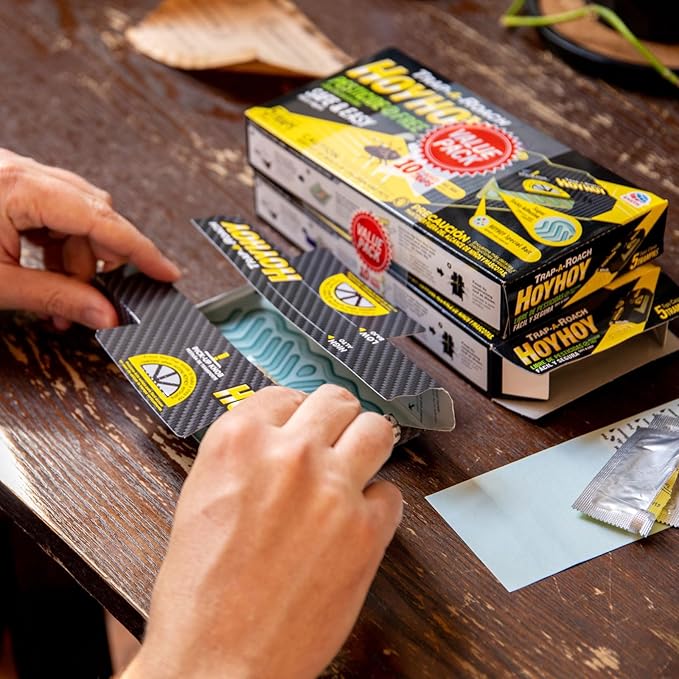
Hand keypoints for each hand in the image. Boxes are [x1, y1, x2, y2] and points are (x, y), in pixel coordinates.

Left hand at [0, 149, 179, 328]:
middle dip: (100, 260)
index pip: (102, 219)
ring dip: (77, 256)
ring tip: (60, 290)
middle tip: (96, 296)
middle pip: (93, 214)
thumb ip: (56, 298)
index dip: (141, 250)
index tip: (166, 271)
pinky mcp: (6, 182)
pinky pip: (50, 210)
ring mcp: (13, 174)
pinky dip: (56, 243)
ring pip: (74, 214)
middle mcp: (19, 172)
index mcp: (18, 187)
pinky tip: (46, 268)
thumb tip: (105, 315)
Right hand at [124, 385, 402, 678]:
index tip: (301, 422)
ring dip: (367, 444)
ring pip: (376, 429)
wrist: (217, 660)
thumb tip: (277, 437)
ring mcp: (333, 489)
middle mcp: (289, 454)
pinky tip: (358, 520)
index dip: (295, 410)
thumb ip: (243, 457)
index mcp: (239, 441)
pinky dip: (377, 504)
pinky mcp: (365, 530)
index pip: (285, 393)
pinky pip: (390, 494)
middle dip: (336, 417)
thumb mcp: (201, 498)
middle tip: (334, 435)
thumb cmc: (200, 591)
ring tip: (357, 463)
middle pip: (337, 400)